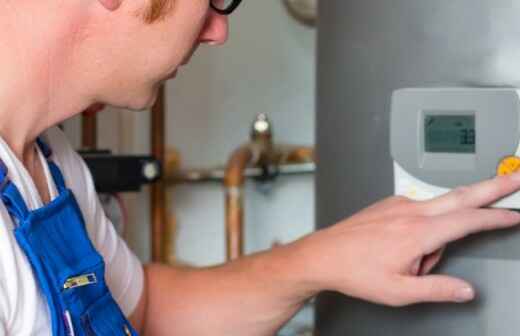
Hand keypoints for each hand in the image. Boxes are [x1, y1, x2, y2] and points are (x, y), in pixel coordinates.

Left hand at [300, 173, 519, 305]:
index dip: (497, 216)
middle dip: (494, 186)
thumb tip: (465, 290)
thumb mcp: (399, 291)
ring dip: (437, 236)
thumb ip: (438, 289)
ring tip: (410, 262)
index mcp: (416, 232)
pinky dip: (421, 231)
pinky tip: (400, 249)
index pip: (468, 220)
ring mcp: (397, 204)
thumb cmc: (354, 270)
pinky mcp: (389, 204)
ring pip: (436, 214)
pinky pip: (418, 214)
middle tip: (516, 178)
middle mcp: (409, 211)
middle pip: (461, 195)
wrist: (322, 255)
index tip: (515, 214)